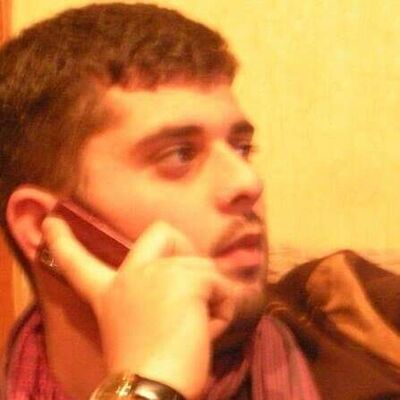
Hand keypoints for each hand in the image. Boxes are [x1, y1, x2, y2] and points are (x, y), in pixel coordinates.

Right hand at [41, 217, 234, 398]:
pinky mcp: (186, 279)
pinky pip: (221, 284)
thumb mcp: (137, 330)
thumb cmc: (146, 370)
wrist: (150, 393)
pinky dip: (223, 306)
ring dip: (210, 294)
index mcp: (110, 292)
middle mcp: (130, 274)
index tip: (50, 221)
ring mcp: (158, 272)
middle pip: (161, 231)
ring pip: (203, 265)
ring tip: (199, 327)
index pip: (78, 262)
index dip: (63, 242)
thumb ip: (153, 300)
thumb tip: (196, 286)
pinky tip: (209, 330)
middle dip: (183, 243)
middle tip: (191, 274)